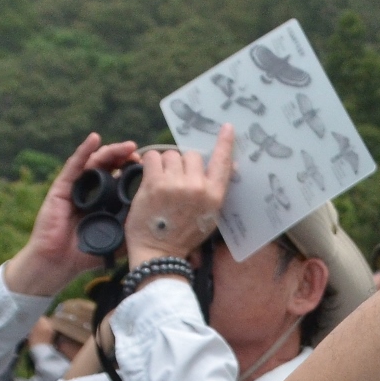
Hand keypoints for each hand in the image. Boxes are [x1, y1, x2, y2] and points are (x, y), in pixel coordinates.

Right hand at [4, 134, 139, 296]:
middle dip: (126, 157)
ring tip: (127, 147)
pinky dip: (84, 150)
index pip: (122, 178)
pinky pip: (74, 164)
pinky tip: (94, 138)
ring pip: (96, 161)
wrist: (60, 262)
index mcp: (107, 201)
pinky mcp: (62, 187)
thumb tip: (157, 215)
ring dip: (112, 151)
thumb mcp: (119, 239)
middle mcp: (93, 190)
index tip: (151, 167)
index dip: (135, 170)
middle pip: (111, 166)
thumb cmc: (87, 254)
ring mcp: (77, 187)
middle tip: (140, 154)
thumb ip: (134, 226)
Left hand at [123, 127, 233, 263]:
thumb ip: (215, 190)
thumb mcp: (210, 215)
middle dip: (183, 163)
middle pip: (192, 155)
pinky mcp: (154, 184)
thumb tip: (230, 165)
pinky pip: (152, 158)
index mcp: (214, 195)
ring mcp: (176, 185)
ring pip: (171, 155)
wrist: (159, 253)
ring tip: (161, 183)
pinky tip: (149, 178)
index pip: (223, 162)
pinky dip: (150, 164)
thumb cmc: (184, 235)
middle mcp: (197, 187)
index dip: (225, 143)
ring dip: (165, 164)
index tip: (228, 127)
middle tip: (175, 180)